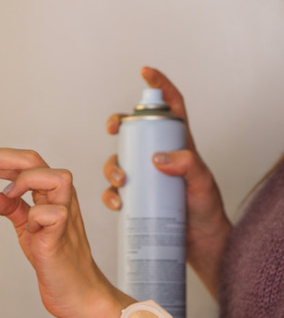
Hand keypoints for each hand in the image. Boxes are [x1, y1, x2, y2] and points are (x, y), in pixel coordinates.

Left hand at [0, 149, 127, 317]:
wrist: (75, 293)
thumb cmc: (56, 259)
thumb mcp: (25, 229)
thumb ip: (10, 209)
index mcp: (50, 192)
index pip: (20, 163)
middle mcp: (60, 197)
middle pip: (32, 159)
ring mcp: (66, 214)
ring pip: (55, 176)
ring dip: (23, 181)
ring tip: (7, 197)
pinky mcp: (64, 235)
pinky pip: (54, 213)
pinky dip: (35, 217)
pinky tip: (30, 230)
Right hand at [103, 67, 231, 295]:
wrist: (202, 245)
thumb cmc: (207, 212)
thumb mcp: (202, 185)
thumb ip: (187, 166)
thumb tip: (158, 158)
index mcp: (181, 145)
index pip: (171, 108)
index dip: (158, 87)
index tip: (145, 72)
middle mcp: (160, 157)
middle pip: (134, 130)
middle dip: (118, 124)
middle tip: (114, 129)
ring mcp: (146, 177)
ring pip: (119, 160)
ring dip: (113, 166)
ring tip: (122, 183)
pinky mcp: (136, 197)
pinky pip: (114, 189)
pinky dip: (110, 194)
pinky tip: (117, 203)